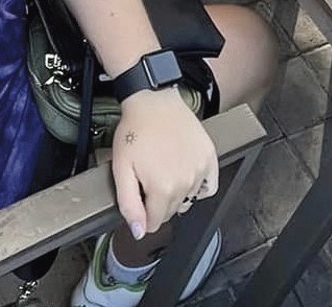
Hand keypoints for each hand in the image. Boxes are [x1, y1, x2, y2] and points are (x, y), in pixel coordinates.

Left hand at [112, 88, 218, 238]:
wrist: (154, 100)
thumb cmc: (136, 130)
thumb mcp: (121, 169)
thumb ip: (129, 205)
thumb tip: (140, 231)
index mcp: (163, 189)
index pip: (154, 223)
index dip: (143, 215)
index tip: (139, 200)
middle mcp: (185, 182)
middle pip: (171, 212)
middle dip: (158, 203)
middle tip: (148, 180)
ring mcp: (200, 170)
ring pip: (188, 199)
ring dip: (176, 193)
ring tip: (165, 171)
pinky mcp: (209, 157)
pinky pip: (209, 186)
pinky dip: (199, 187)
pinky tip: (187, 175)